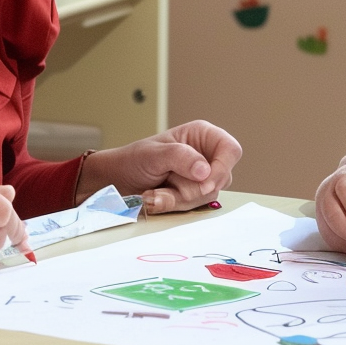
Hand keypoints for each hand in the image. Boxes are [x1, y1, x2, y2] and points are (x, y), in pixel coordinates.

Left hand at [77, 120, 241, 213]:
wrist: (115, 181)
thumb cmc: (133, 159)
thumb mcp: (154, 154)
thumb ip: (180, 158)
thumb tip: (205, 170)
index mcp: (202, 136)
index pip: (230, 150)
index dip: (222, 168)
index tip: (204, 183)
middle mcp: (206, 156)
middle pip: (220, 179)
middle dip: (190, 187)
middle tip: (166, 182)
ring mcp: (200, 178)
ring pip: (206, 197)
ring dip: (176, 198)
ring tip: (154, 190)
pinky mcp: (192, 196)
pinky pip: (193, 208)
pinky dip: (171, 205)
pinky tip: (155, 198)